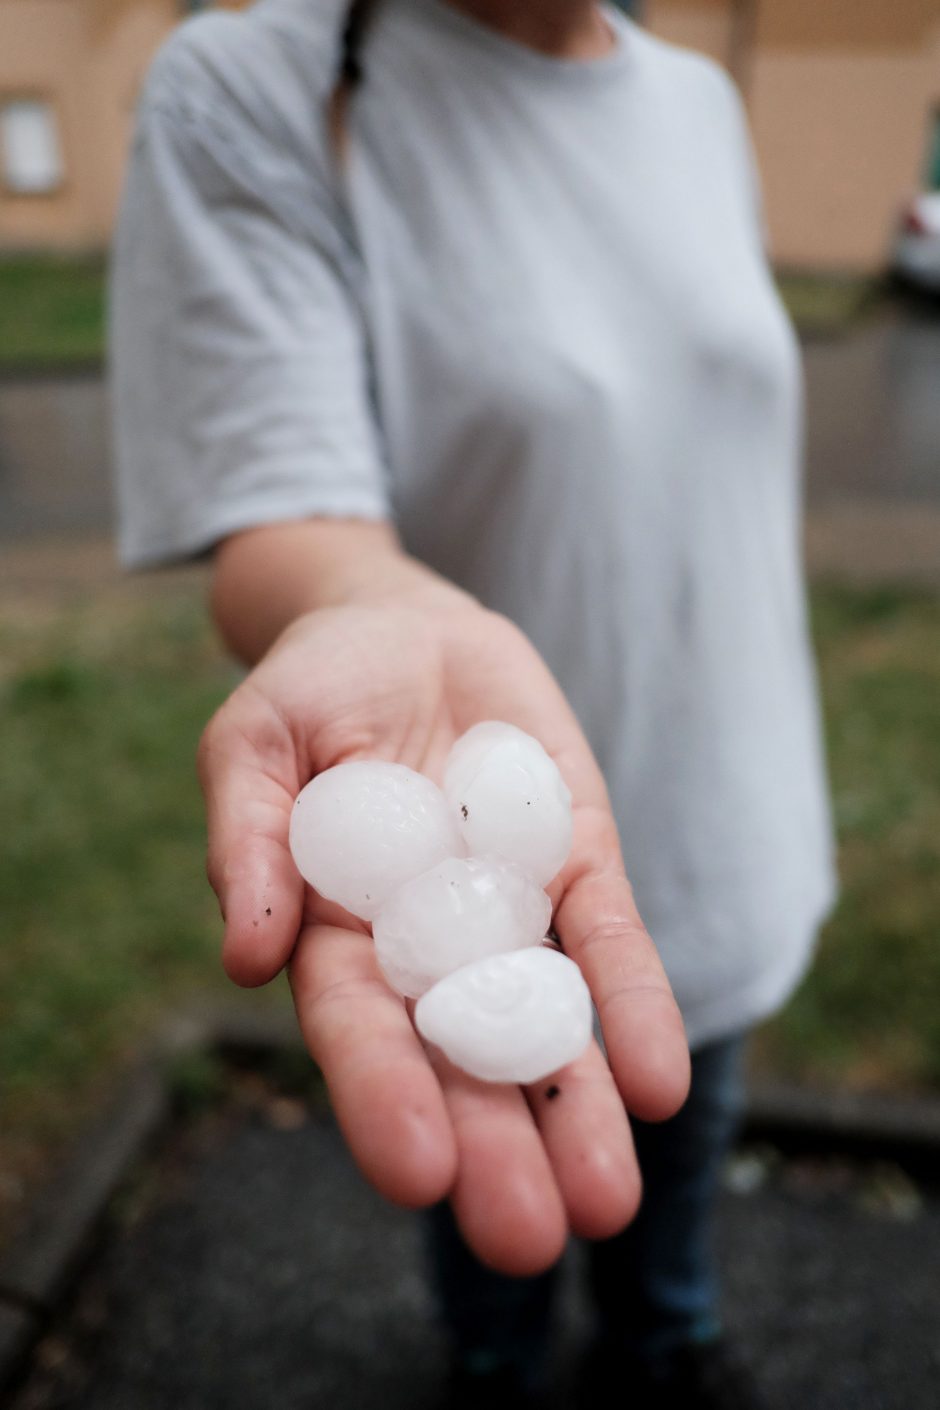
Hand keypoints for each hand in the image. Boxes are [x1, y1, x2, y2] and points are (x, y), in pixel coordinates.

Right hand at [198, 547, 689, 1274]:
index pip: (359, 1029)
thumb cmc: (309, 691)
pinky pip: (608, 943)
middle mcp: (427, 945)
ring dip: (576, 1110)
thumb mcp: (253, 743)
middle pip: (460, 1059)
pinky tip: (657, 1083)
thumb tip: (247, 959)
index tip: (418, 1175)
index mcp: (335, 932)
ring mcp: (509, 909)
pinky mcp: (577, 864)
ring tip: (608, 1203)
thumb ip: (247, 838)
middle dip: (494, 1146)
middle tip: (529, 1236)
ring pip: (544, 1025)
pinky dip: (632, 1008)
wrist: (403, 630)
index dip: (383, 1097)